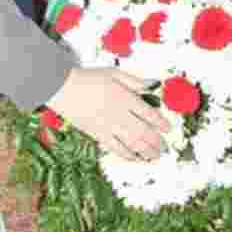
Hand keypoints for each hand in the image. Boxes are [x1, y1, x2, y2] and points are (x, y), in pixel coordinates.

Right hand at [51, 67, 170, 162]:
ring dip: (146, 151)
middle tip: (165, 147)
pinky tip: (135, 158)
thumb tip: (152, 85)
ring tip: (155, 156)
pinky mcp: (98, 135)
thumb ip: (135, 81)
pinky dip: (127, 155)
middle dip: (157, 142)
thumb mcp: (114, 73)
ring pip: (133, 143)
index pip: (149, 114)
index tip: (168, 128)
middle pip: (144, 132)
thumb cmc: (88, 78)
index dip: (161, 123)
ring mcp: (109, 126)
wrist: (63, 88)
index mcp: (125, 98)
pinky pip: (116, 149)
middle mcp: (120, 114)